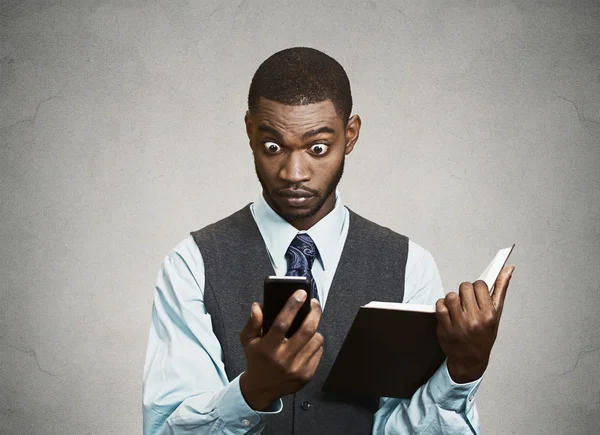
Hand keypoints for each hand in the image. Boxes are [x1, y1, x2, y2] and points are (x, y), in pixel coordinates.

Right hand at [239, 290, 323, 409]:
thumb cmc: (256, 360)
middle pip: (307, 330)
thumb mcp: (248, 341)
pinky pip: (319, 352)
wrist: (261, 389)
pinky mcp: (307, 375)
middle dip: (314, 313)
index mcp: (268, 348)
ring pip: (316, 340)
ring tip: (309, 325)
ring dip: (315, 329)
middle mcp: (284, 358)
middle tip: (314, 303)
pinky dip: (316, 344)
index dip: (292, 306)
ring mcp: (297, 368)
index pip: (282, 322)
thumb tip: (258, 306)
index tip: (301, 293)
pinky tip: (308, 342)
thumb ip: (253, 322)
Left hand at [435, 265, 514, 382]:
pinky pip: (440, 306)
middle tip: (466, 300)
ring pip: (451, 295)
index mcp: (490, 315)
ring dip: (452, 298)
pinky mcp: (445, 330)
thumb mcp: (497, 314)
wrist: (471, 360)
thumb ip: (501, 289)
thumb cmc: (485, 334)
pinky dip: (441, 305)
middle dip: (464, 291)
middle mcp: (475, 320)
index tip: (477, 294)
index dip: (477, 287)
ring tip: (457, 306)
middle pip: (464, 287)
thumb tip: (509, 268)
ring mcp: (459, 325)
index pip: (480, 285)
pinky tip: (447, 311)